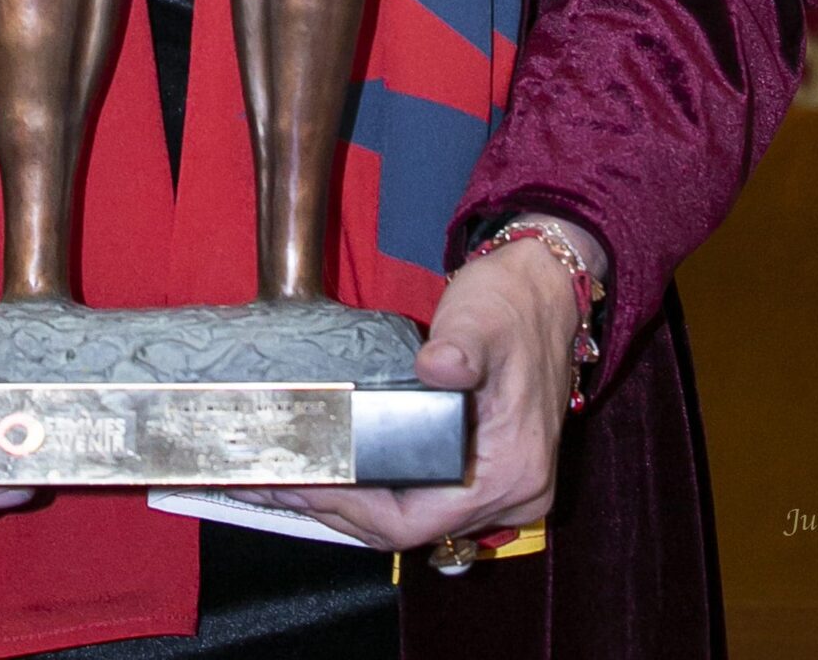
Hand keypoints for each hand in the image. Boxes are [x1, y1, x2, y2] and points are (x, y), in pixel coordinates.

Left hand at [233, 237, 580, 553]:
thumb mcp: (483, 317)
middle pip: (405, 528)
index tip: (300, 483)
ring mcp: (496, 488)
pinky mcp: (481, 473)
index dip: (351, 508)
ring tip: (288, 480)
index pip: (414, 520)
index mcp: (512, 472)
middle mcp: (510, 496)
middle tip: (271, 483)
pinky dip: (373, 489)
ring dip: (348, 503)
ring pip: (408, 518)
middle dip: (335, 509)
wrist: (545, 289)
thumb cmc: (513, 303)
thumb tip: (438, 367)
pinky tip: (333, 469)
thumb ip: (461, 345)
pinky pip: (418, 498)